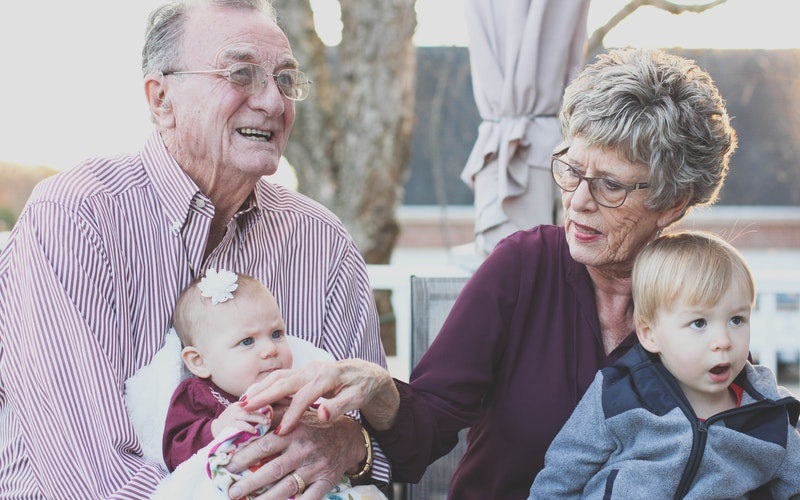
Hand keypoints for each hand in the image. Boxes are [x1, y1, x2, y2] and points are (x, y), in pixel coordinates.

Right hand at [211, 402, 272, 437]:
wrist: (215, 428)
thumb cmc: (230, 421)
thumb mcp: (239, 412)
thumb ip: (250, 412)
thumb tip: (267, 413)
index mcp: (240, 404)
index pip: (253, 401)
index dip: (263, 403)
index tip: (271, 409)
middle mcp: (236, 408)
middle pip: (251, 407)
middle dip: (262, 413)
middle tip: (269, 419)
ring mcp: (232, 416)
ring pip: (247, 415)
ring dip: (258, 419)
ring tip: (266, 423)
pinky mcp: (230, 424)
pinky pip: (241, 425)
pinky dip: (248, 427)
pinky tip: (254, 431)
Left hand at [225, 412, 363, 499]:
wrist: (349, 437)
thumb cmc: (315, 425)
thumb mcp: (298, 412)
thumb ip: (275, 411)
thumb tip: (248, 407)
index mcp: (295, 431)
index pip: (265, 445)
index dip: (245, 456)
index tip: (228, 465)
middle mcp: (304, 450)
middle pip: (273, 469)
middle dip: (250, 482)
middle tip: (232, 491)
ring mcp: (316, 468)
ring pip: (287, 487)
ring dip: (265, 498)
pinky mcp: (326, 482)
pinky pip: (309, 498)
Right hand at [241, 358, 398, 432]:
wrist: (366, 373)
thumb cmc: (362, 387)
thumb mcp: (357, 398)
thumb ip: (340, 406)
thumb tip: (323, 416)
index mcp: (326, 376)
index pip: (304, 397)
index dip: (291, 415)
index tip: (280, 432)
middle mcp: (313, 369)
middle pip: (283, 382)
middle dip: (263, 396)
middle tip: (244, 409)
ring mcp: (306, 368)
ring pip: (278, 377)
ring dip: (260, 388)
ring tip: (242, 402)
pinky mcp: (302, 372)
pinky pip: (280, 378)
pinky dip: (265, 386)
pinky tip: (254, 396)